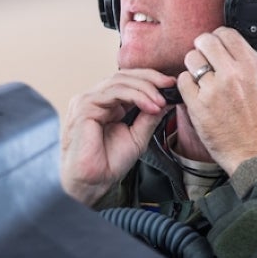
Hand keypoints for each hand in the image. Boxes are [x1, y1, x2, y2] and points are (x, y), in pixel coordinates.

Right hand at [61, 68, 176, 203]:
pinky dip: (136, 96)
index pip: (128, 81)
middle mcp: (94, 99)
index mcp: (105, 104)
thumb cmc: (109, 163)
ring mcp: (87, 101)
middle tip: (170, 84)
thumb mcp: (138, 135)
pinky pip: (114, 92)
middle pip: (123, 76)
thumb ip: (149, 116)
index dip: (150, 80)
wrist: (94, 181)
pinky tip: (150, 106)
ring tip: (161, 101)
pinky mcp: (84, 106)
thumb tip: (167, 100)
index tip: (172, 85)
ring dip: (145, 88)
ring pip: (120, 81)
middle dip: (150, 78)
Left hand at [177, 27, 256, 173]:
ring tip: (201, 80)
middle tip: (204, 61)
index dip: (217, 39)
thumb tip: (234, 48)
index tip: (215, 47)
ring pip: (190, 59)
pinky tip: (196, 94)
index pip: (225, 33)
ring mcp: (214, 89)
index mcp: (252, 66)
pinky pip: (182, 81)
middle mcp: (233, 74)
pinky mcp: (198, 105)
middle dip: (201, 49)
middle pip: (204, 42)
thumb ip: (250, 64)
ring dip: (193, 68)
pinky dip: (186, 86)